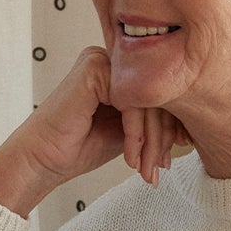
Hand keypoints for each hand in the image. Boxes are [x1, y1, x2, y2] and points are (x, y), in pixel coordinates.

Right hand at [0, 46, 190, 211]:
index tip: (182, 150)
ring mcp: (101, 60)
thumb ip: (151, 122)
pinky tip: (132, 158)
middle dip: (164, 137)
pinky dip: (135, 134)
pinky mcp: (94, 70)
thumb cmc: (78, 147)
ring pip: (147, 100)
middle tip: (163, 169)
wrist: (42, 159)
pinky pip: (131, 103)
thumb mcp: (127, 133)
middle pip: (156, 94)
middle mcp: (110, 59)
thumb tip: (187, 127)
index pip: (158, 90)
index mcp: (118, 70)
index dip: (173, 123)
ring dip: (152, 142)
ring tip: (149, 171)